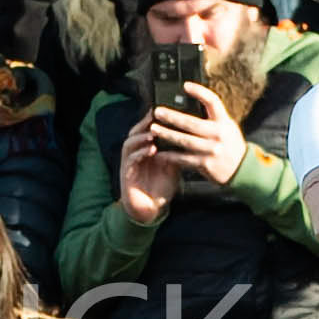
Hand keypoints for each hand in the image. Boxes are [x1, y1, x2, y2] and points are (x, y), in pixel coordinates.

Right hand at [118, 106, 181, 223]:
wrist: (151, 209)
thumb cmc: (161, 187)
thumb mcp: (173, 168)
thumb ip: (176, 154)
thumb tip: (191, 139)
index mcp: (145, 150)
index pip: (146, 130)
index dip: (151, 119)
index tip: (163, 109)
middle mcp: (135, 154)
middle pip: (135, 132)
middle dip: (144, 123)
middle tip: (155, 116)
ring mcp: (129, 163)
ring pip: (130, 143)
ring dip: (141, 137)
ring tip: (153, 133)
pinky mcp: (126, 174)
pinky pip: (130, 160)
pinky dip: (140, 153)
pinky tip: (150, 150)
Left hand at [148, 79, 246, 184]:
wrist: (242, 170)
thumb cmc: (231, 146)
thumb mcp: (228, 128)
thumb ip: (213, 118)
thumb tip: (189, 105)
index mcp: (224, 122)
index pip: (213, 102)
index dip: (199, 92)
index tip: (185, 85)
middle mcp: (218, 135)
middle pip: (191, 123)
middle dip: (172, 117)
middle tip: (157, 112)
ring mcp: (211, 150)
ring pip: (184, 141)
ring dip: (166, 134)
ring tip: (153, 129)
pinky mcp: (205, 164)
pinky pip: (183, 158)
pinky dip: (170, 155)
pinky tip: (159, 152)